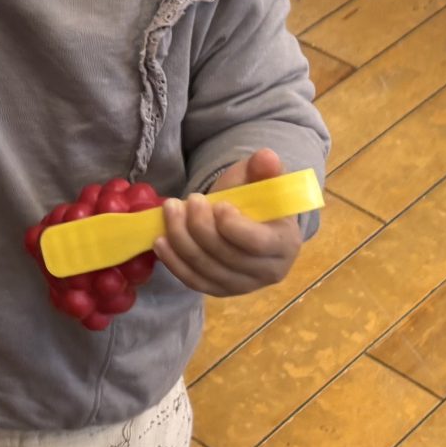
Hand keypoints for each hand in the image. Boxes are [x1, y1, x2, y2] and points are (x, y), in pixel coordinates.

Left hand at [155, 148, 304, 297]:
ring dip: (181, 239)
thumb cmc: (257, 200)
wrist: (247, 223)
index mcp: (285, 244)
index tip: (217, 204)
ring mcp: (242, 286)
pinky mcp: (219, 290)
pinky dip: (173, 262)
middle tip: (188, 199)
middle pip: (225, 256)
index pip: (257, 243)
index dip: (233, 226)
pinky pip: (193, 281)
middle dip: (200, 226)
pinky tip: (160, 240)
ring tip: (170, 210)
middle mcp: (267, 272)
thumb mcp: (261, 180)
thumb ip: (264, 169)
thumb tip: (266, 156)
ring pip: (205, 267)